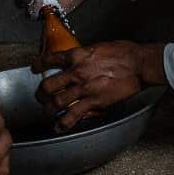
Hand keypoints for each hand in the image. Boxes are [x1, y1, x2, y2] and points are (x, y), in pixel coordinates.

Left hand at [32, 41, 165, 131]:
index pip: (50, 59)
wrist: (138, 63)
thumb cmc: (124, 53)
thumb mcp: (99, 47)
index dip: (38, 64)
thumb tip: (80, 59)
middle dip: (41, 93)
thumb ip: (86, 55)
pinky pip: (73, 115)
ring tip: (48, 113)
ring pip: (56, 102)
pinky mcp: (94, 101)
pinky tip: (59, 127)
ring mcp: (84, 88)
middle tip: (41, 97)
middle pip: (48, 85)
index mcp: (77, 55)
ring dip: (48, 110)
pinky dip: (63, 123)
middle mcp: (76, 72)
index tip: (34, 67)